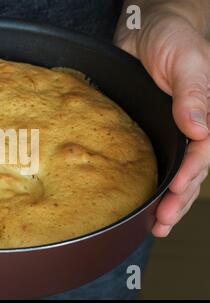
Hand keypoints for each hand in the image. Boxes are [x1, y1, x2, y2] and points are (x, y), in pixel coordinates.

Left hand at [115, 9, 209, 236]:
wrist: (145, 29)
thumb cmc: (172, 38)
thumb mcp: (187, 61)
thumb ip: (193, 94)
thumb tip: (200, 129)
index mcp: (207, 112)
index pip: (204, 153)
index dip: (191, 176)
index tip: (177, 194)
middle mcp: (192, 126)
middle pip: (192, 171)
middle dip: (179, 200)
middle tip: (162, 223)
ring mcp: (171, 130)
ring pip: (175, 172)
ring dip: (169, 200)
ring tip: (156, 226)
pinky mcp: (152, 129)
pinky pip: (156, 160)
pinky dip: (152, 182)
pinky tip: (144, 200)